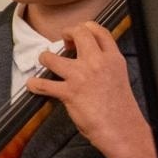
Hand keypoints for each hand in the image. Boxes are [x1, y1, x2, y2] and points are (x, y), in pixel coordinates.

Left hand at [28, 22, 157, 157]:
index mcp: (113, 59)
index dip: (84, 28)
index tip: (77, 35)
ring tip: (47, 64)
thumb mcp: (119, 78)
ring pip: (51, 56)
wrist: (124, 130)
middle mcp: (98, 63)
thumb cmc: (121, 109)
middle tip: (63, 44)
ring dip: (44, 59)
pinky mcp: (69, 92)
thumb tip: (90, 59)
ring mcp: (82, 76)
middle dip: (66, 34)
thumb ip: (105, 65)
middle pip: (78, 33)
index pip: (99, 30)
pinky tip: (34, 86)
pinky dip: (34, 85)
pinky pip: (42, 84)